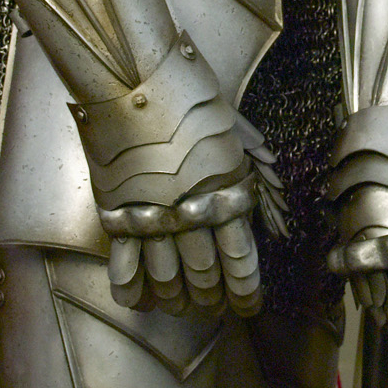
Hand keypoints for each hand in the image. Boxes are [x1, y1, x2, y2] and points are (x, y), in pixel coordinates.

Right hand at [97, 118, 285, 316]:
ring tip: (182, 306)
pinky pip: (124, 267)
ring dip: (177, 299)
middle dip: (212, 298)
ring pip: (166, 278)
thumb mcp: (235, 133)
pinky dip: (134, 291)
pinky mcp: (116, 214)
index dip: (245, 290)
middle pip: (204, 275)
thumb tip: (271, 211)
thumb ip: (254, 174)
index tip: (247, 305)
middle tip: (214, 306)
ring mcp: (150, 217)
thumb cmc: (190, 99)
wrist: (133, 81)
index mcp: (225, 192)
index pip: (240, 259)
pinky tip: (143, 302)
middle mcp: (190, 212)